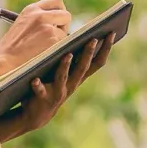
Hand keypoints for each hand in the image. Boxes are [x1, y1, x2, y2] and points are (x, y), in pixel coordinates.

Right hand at [0, 0, 68, 72]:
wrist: (4, 59)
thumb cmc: (11, 47)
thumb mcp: (22, 23)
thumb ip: (38, 19)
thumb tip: (56, 21)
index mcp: (31, 9)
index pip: (56, 1)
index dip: (60, 11)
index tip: (57, 21)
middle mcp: (40, 14)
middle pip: (65, 14)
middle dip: (64, 25)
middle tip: (57, 34)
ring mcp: (47, 26)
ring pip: (65, 30)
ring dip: (60, 38)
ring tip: (46, 46)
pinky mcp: (52, 38)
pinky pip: (63, 41)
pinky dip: (58, 48)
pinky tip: (46, 52)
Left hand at [0, 35, 114, 142]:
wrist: (37, 115)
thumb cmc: (53, 86)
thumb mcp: (66, 74)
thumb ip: (73, 59)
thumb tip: (81, 36)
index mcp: (79, 77)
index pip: (97, 62)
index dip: (105, 48)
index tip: (111, 32)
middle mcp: (72, 85)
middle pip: (83, 68)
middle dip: (88, 53)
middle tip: (93, 38)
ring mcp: (58, 92)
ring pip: (63, 78)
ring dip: (65, 67)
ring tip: (67, 55)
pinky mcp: (42, 98)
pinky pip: (40, 91)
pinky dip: (37, 85)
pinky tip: (34, 79)